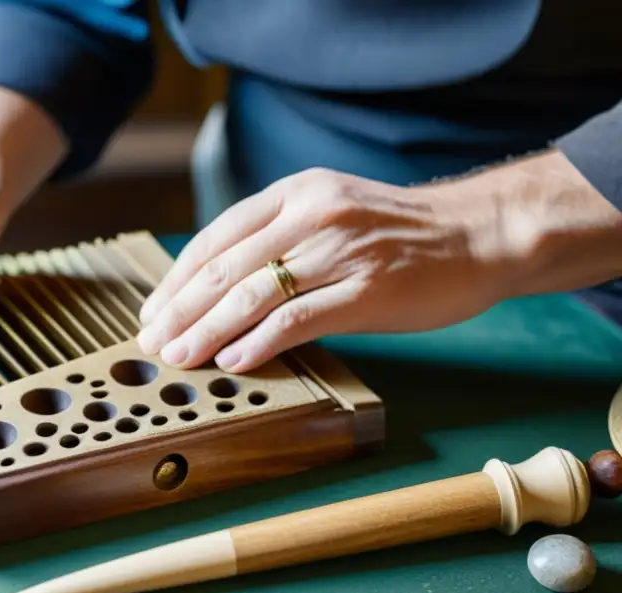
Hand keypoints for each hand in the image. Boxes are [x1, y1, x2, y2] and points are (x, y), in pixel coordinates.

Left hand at [137, 153, 621, 373]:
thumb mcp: (331, 212)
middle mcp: (312, 216)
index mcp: (296, 194)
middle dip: (180, 310)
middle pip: (226, 268)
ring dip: (206, 331)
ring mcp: (340, 252)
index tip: (154, 310)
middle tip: (151, 342)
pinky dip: (257, 342)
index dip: (178, 278)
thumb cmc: (398, 233)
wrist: (477, 234)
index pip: (217, 237)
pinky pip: (297, 319)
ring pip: (252, 295)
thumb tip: (218, 286)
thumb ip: (278, 238)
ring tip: (178, 357)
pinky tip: (232, 362)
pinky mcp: (367, 291)